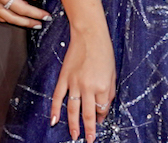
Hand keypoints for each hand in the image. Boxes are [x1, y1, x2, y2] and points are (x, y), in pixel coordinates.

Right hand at [0, 0, 48, 27]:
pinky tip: (12, 14)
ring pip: (2, 18)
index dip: (35, 13)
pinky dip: (5, 17)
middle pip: (12, 18)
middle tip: (40, 24)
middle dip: (28, 22)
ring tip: (29, 21)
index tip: (45, 16)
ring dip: (17, 21)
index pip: (21, 8)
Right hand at [51, 24, 115, 142]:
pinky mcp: (64, 77)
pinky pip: (58, 97)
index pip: (102, 108)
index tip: (100, 119)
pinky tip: (54, 121)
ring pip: (72, 109)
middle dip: (89, 129)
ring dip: (73, 125)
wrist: (89, 34)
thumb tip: (103, 108)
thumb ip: (109, 91)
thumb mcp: (113, 72)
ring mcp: (74, 83)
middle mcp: (88, 86)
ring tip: (74, 136)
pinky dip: (55, 110)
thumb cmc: (104, 51)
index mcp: (103, 85)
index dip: (101, 116)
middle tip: (89, 140)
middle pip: (88, 114)